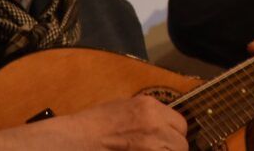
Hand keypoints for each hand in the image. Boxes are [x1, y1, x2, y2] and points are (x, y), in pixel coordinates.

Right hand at [0, 95, 188, 150]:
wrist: (73, 142)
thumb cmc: (92, 127)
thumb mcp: (123, 109)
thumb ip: (148, 116)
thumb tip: (163, 128)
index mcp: (149, 107)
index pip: (180, 125)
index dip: (172, 136)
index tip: (164, 142)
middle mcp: (155, 124)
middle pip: (180, 144)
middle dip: (171, 149)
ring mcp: (151, 144)